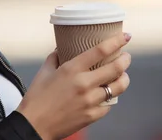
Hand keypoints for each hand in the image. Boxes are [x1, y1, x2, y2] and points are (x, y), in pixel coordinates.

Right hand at [16, 32, 131, 139]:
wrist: (34, 125)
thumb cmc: (36, 97)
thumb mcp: (44, 72)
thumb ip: (55, 57)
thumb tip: (62, 48)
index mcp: (71, 69)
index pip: (100, 50)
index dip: (116, 41)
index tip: (126, 36)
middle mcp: (84, 83)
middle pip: (116, 68)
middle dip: (125, 60)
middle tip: (126, 56)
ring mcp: (90, 101)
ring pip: (118, 87)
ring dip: (124, 79)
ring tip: (123, 75)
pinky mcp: (92, 115)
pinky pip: (109, 104)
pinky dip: (110, 97)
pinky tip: (108, 94)